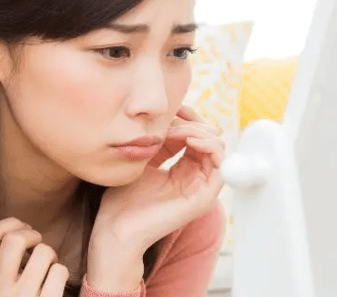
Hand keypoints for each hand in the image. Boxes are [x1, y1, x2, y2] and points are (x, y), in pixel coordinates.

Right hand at [0, 217, 68, 296]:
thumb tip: (15, 231)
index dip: (11, 223)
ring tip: (48, 267)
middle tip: (37, 244)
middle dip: (31, 234)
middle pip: (14, 239)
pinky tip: (55, 283)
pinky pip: (59, 271)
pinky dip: (61, 272)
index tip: (22, 231)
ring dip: (51, 254)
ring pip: (43, 252)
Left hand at [92, 104, 225, 254]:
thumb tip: (171, 116)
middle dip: (193, 123)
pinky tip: (189, 139)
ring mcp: (200, 189)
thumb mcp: (142, 160)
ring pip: (218, 148)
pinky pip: (221, 166)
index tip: (173, 108)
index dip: (188, 118)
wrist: (115, 228)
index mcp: (182, 171)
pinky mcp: (203, 198)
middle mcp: (194, 179)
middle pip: (210, 138)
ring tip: (177, 131)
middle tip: (171, 122)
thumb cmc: (122, 198)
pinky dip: (209, 146)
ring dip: (200, 132)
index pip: (197, 135)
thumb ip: (159, 141)